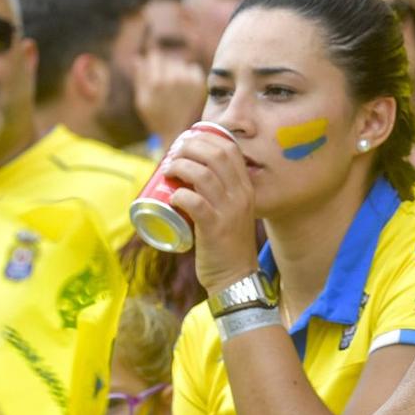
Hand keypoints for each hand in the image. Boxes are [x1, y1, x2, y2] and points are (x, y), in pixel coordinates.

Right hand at [138, 49, 206, 142]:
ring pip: (180, 63)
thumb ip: (140, 78)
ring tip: (173, 85)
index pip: (155, 56)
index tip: (152, 66)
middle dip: (163, 67)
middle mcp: (173, 79)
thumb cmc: (155, 116)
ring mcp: (188, 81)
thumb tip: (137, 58)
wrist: (177, 130)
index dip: (152, 60)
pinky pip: (192, 67)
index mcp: (157, 82)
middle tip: (163, 81)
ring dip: (176, 70)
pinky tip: (184, 86)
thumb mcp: (142, 99)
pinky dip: (188, 73)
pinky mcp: (199, 83)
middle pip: (167, 59)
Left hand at [160, 126, 260, 290]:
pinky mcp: (215, 228)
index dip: (206, 137)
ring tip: (168, 170)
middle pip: (216, 155)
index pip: (230, 149)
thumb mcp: (232, 211)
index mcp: (246, 187)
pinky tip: (173, 196)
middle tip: (173, 154)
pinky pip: (196, 203)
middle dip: (190, 147)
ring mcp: (229, 211)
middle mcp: (241, 195)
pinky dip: (181, 195)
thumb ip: (220, 193)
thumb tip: (191, 173)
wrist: (236, 277)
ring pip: (204, 175)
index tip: (187, 140)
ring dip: (181, 166)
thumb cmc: (227, 243)